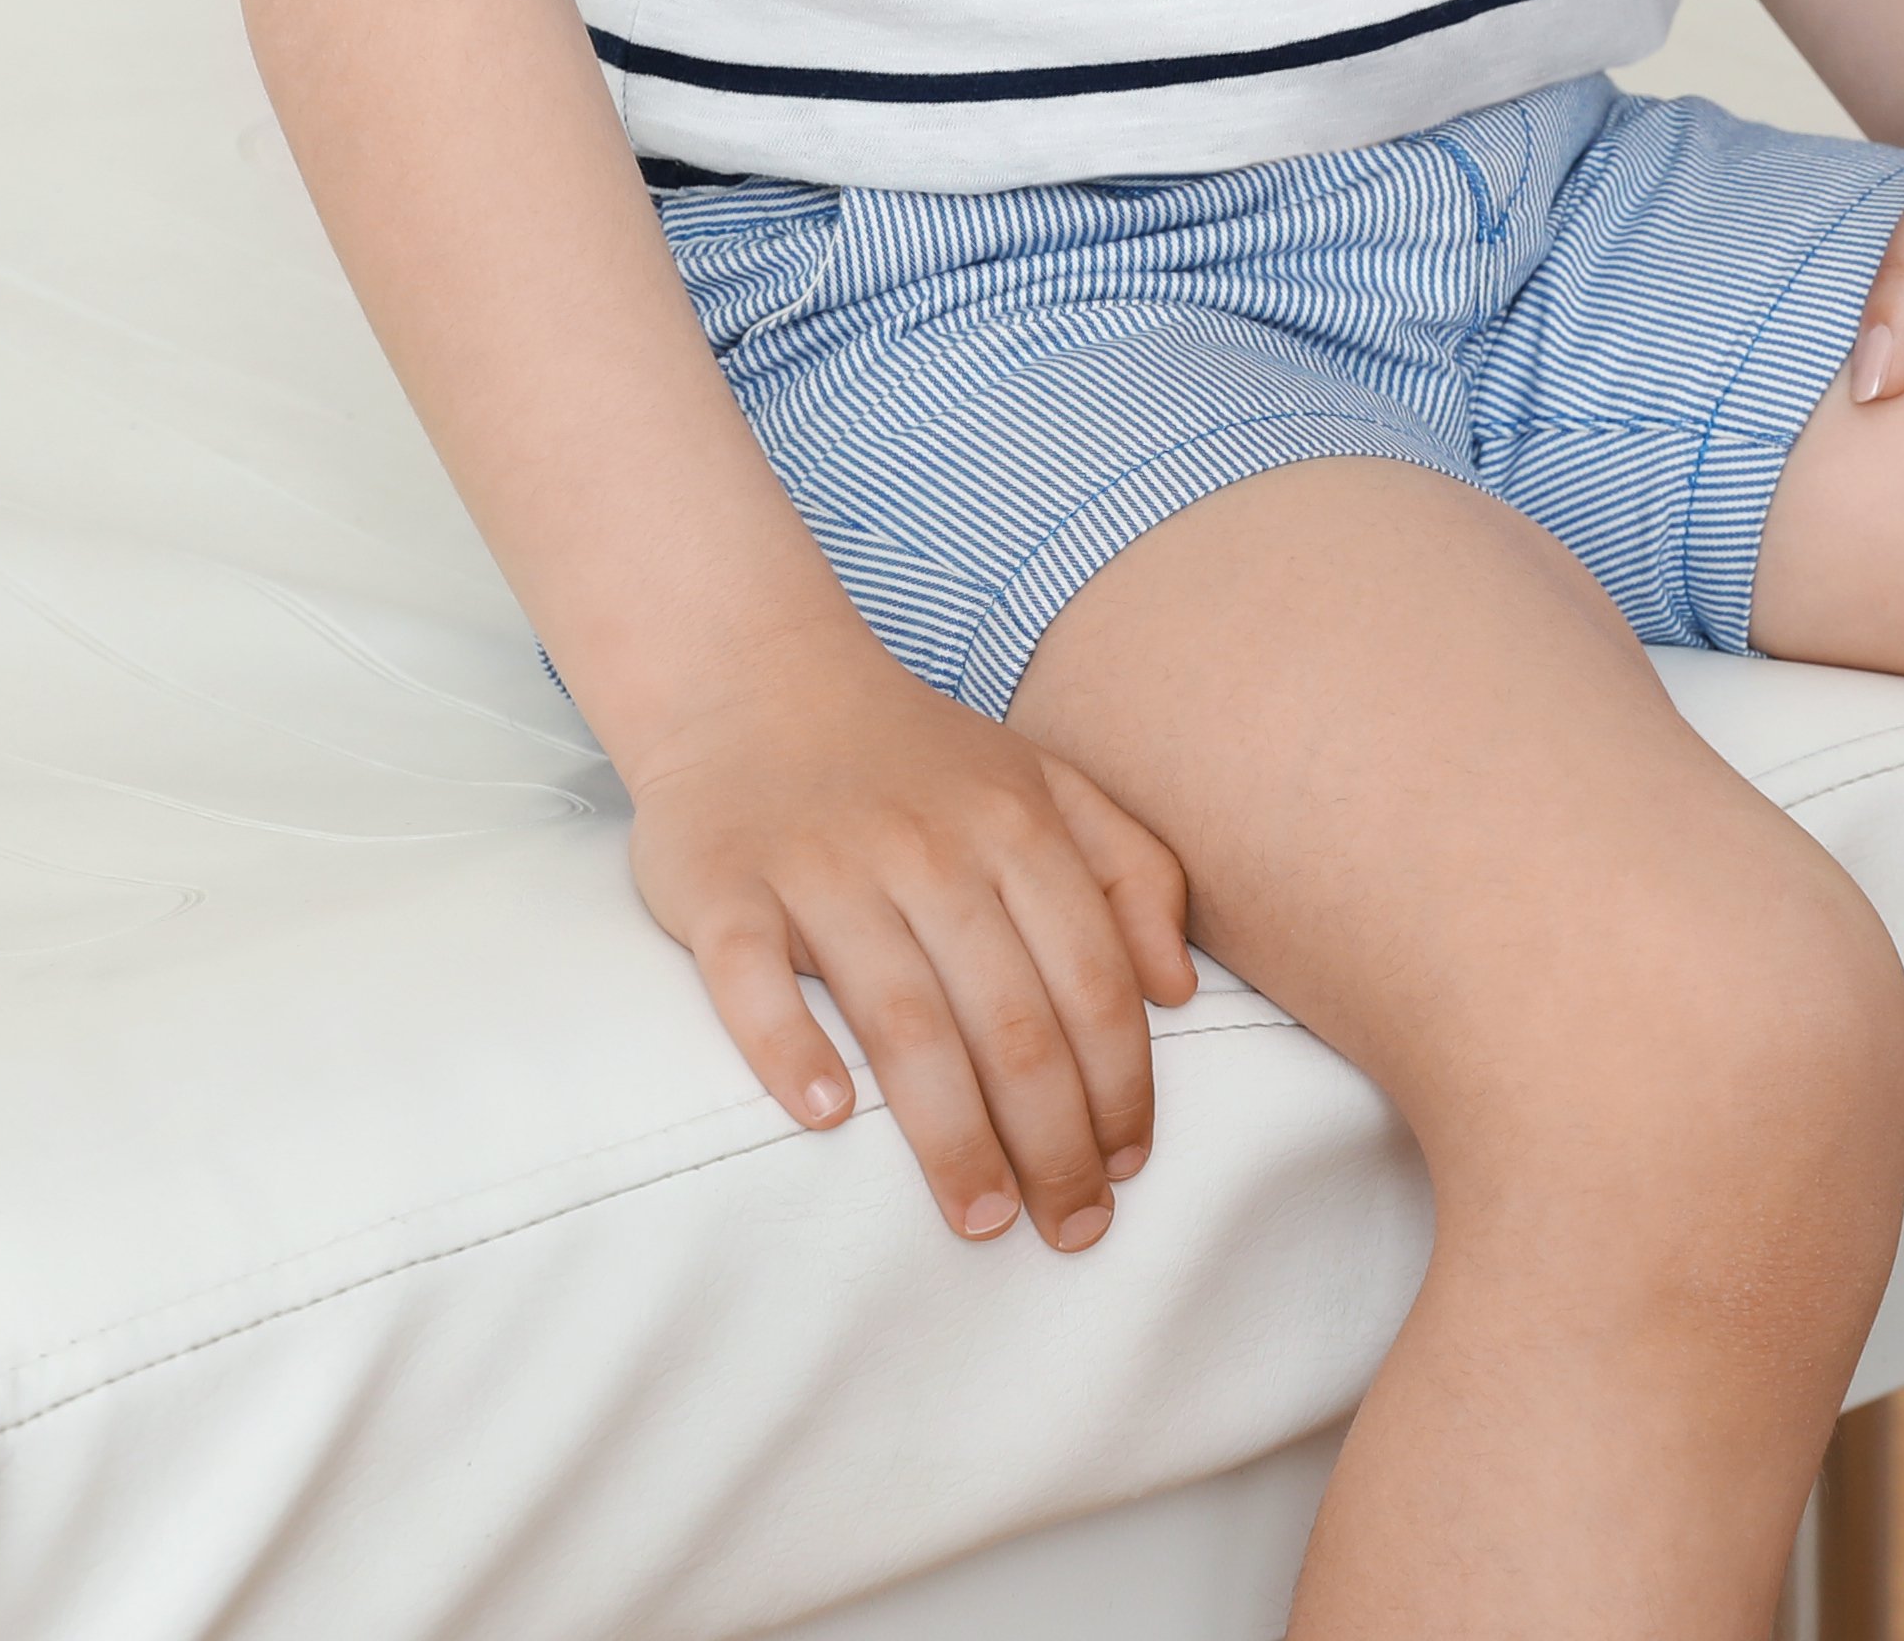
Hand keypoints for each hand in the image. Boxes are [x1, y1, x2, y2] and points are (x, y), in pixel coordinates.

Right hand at [614, 636, 1199, 1256]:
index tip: (1128, 1170)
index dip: (1121, 1087)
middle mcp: (927, 847)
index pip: (1091, 983)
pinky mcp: (723, 884)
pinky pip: (753, 977)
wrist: (750, 674)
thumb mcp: (1044, 780)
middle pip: (1010, 1020)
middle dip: (1052, 1141)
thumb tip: (1180, 990)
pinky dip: (790, 1048)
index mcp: (1015, 827)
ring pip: (903, 1018)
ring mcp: (822, 865)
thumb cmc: (912, 756)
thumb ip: (1131, 868)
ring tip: (979, 1217)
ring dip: (950, 1132)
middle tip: (1069, 1230)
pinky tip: (827, 1119)